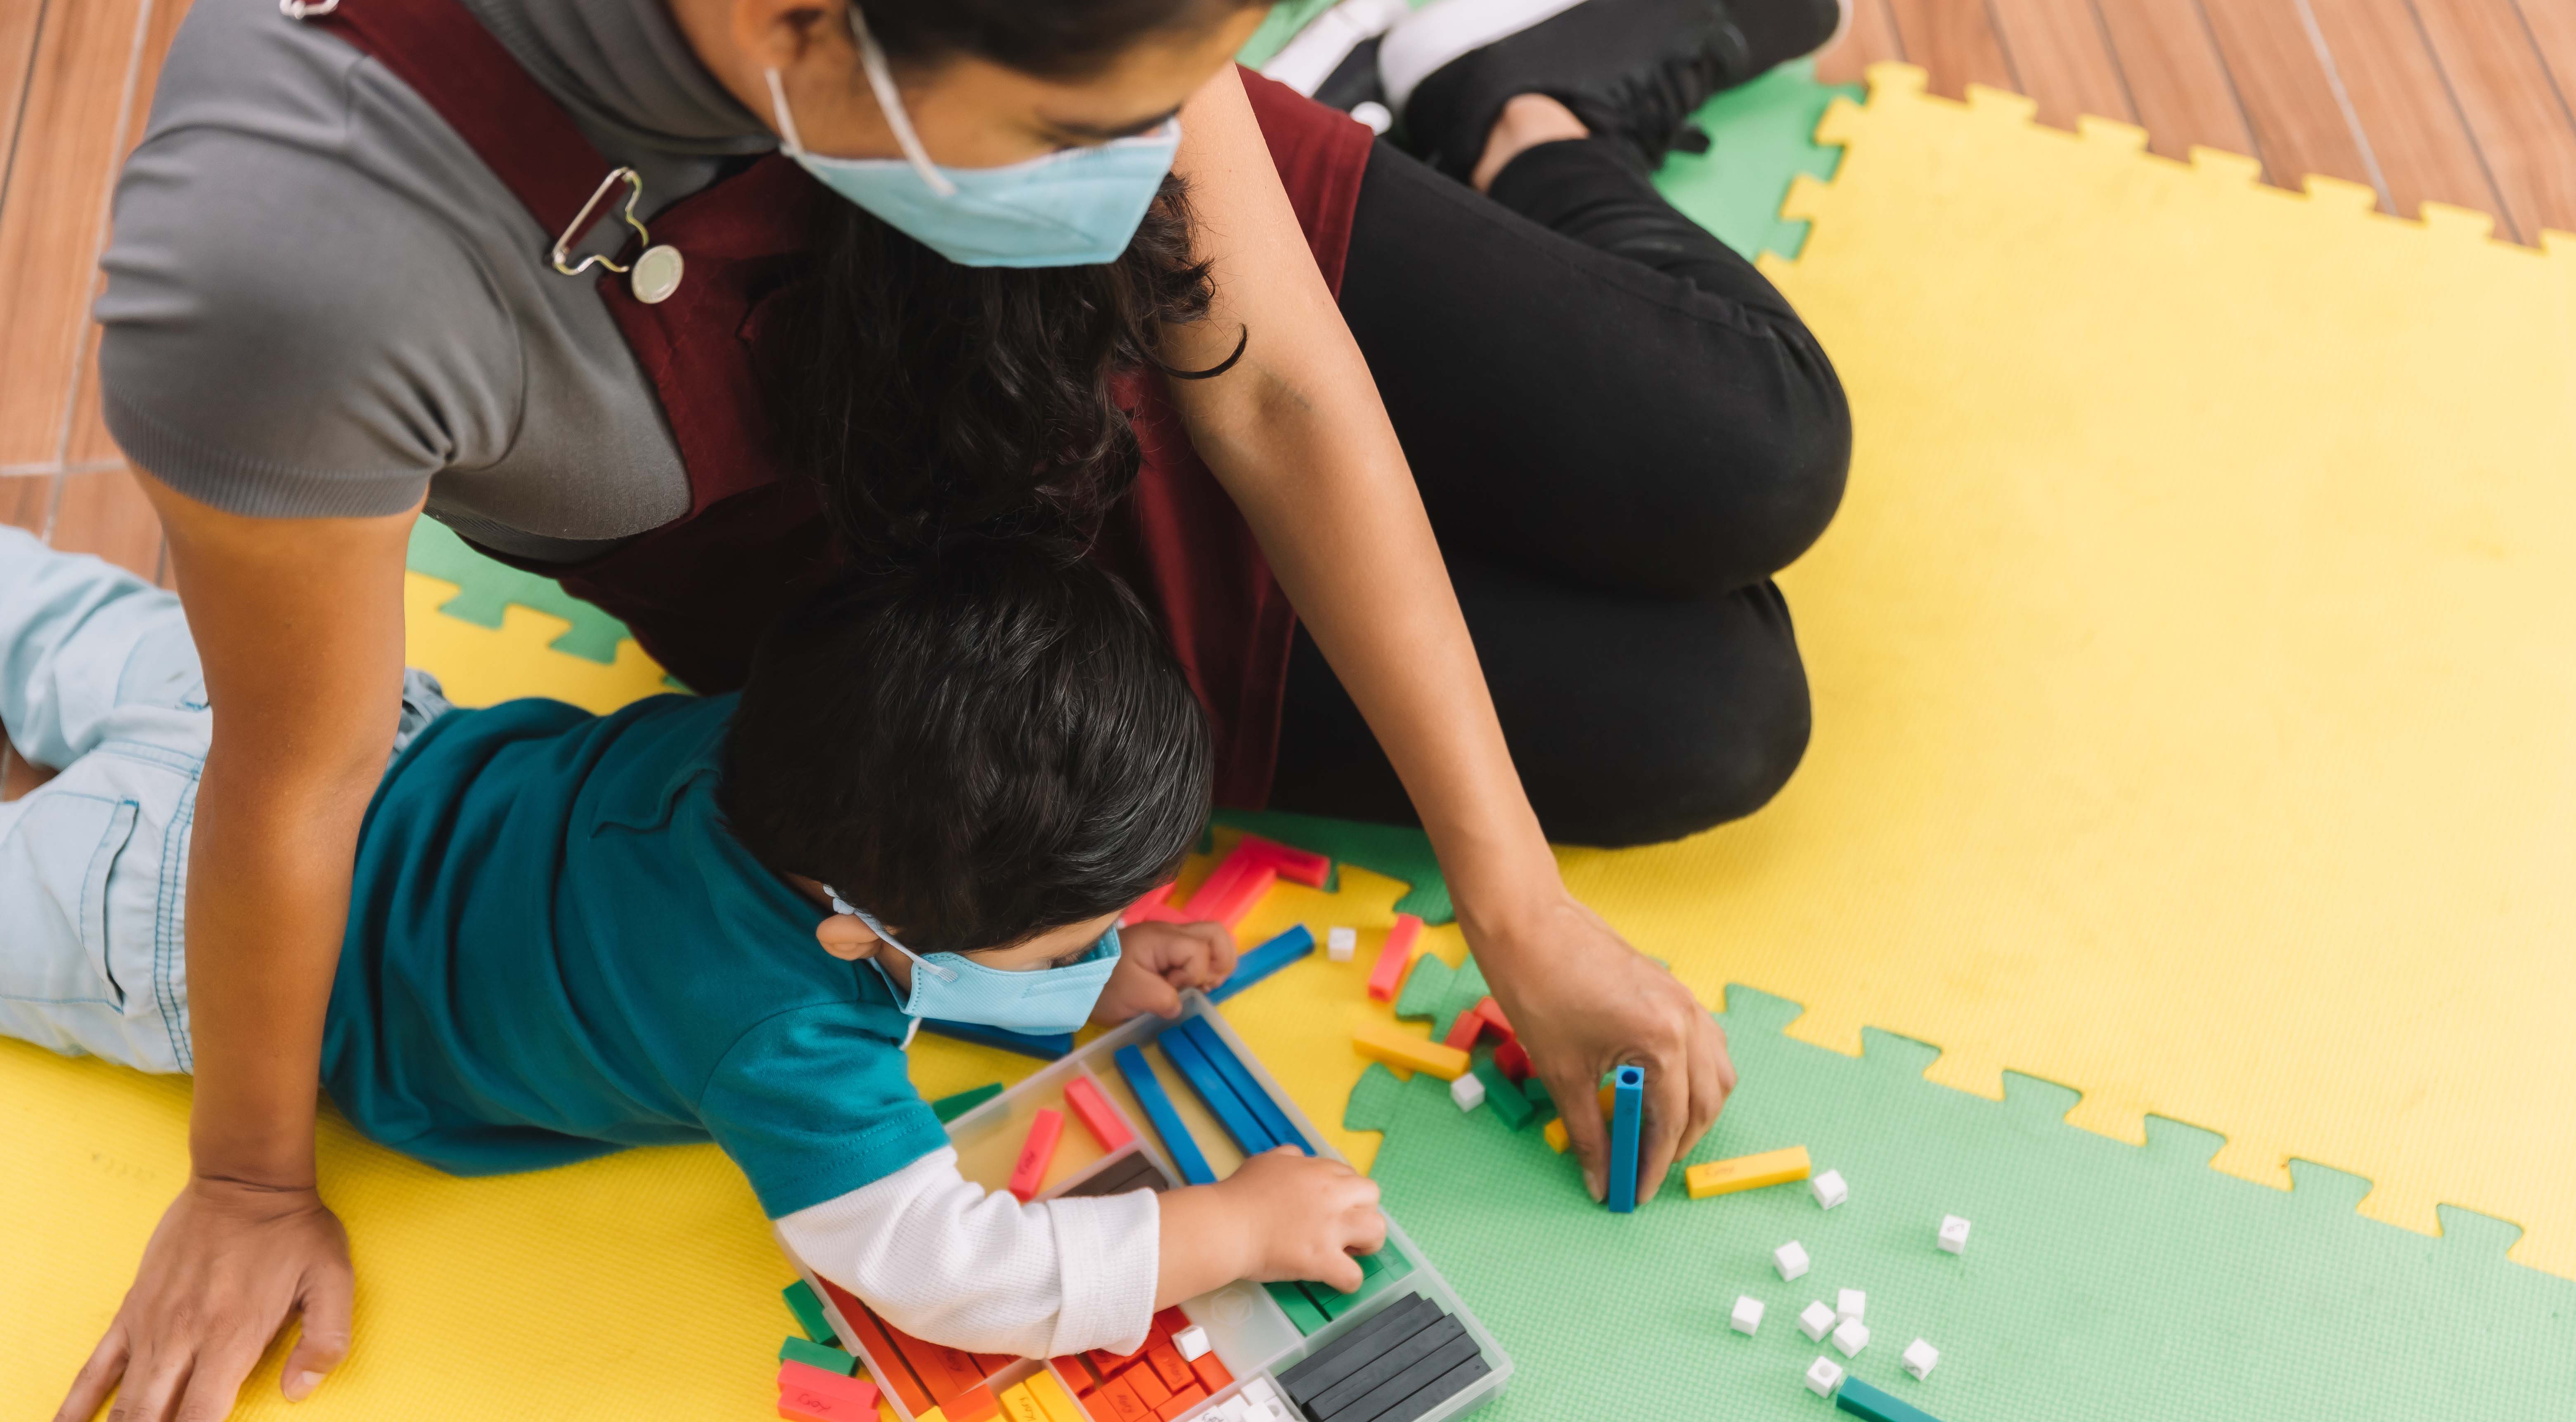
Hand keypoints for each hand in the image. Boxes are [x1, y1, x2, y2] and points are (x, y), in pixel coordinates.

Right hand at [57, 1176, 352, 1421]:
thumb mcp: (332, 1279)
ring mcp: (151, 1325)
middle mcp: (184, 1338)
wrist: (244, 1179)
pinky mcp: (131, 1309)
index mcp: (232, 1338)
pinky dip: (77, 1403)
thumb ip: (325, 1341)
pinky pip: (95, 1367)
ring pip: (124, 1400)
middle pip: (154, 1416)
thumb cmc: (293, 1231)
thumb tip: (300, 1392)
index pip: (202, 1418)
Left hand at [1089, 921, 1236, 1023]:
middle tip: (1206, 986)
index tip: (1171, 987)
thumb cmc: (1103, 983)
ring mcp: (1169, 940)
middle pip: (1216, 934)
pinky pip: (1197, 952)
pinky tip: (1188, 986)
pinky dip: (1202, 968)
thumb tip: (1179, 1005)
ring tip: (1199, 987)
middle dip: (1221, 962)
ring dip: (1214, 965)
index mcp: (1162, 938)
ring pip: (1211, 941)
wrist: (1077, 977)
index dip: (1193, 974)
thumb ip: (1163, 999)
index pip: (1199, 951)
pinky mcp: (1165, 951)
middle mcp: (1171, 933)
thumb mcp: (1132, 995)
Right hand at [1221, 1148, 1384, 1290]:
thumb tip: (1298, 1158)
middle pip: (1372, 1196)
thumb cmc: (1239, 1195)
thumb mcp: (1266, 1161)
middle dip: (1363, 1212)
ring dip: (1367, 1243)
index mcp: (1319, 1171)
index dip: (1345, 1195)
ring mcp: (1330, 1227)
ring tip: (1348, 1252)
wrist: (1225, 1224)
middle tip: (1344, 1228)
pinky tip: (1333, 1279)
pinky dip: (1348, 1281)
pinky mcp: (1322, 1259)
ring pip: (1377, 1230)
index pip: (1351, 1177)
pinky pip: (1354, 1276)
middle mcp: (1331, 1194)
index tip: (1332, 1209)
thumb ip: (1288, 1157)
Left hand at [1473, 892, 1735, 1205]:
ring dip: (1693, 1110)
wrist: (1527, 923)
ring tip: (1655, 1135)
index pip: (1671, 1122)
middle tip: (1644, 1170)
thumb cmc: (1537, 989)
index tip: (1636, 1193)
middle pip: (1706, 1102)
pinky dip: (1693, 1076)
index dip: (1653, 1165)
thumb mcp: (1561, 1073)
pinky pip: (1705, 1044)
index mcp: (1663, 1041)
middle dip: (1679, 1143)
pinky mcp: (1673, 990)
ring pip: (1716, 1073)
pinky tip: (1659, 1089)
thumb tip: (1600, 1180)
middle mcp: (1686, 1020)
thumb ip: (1588, 1132)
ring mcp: (1685, 1001)